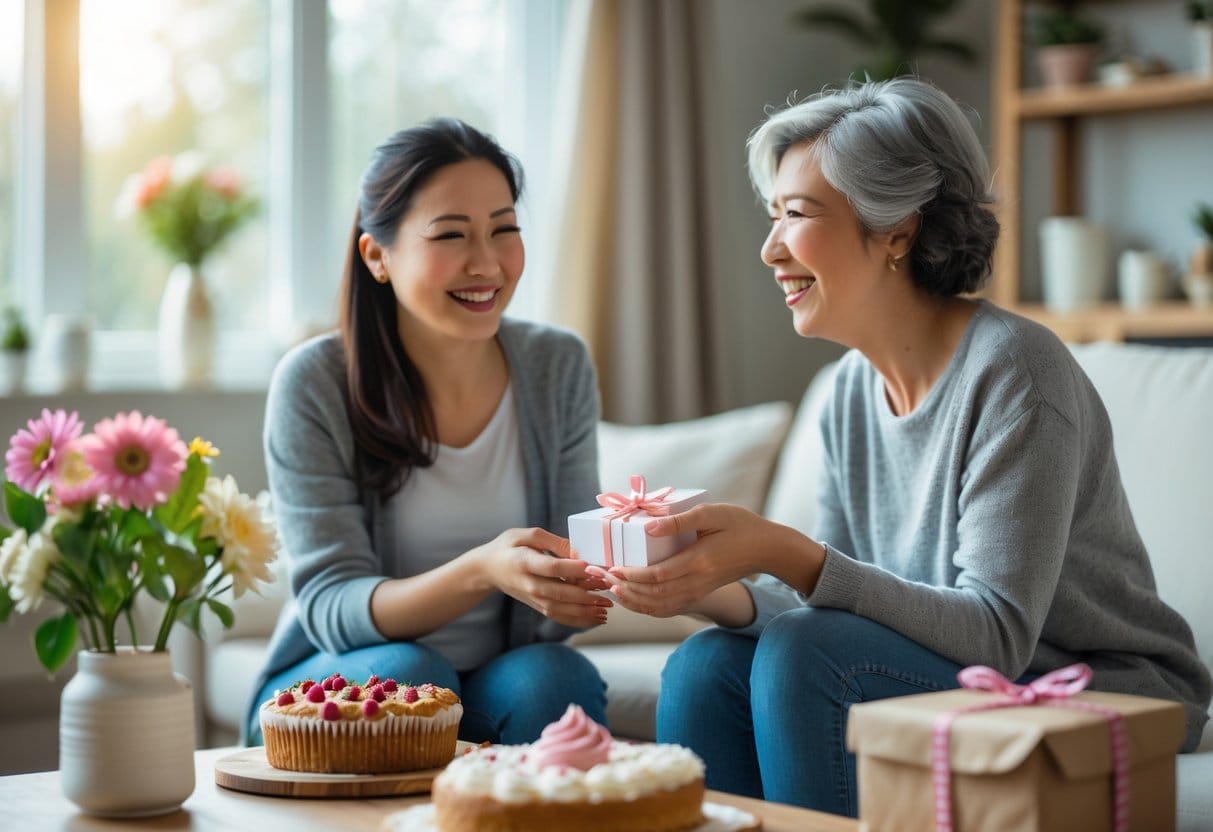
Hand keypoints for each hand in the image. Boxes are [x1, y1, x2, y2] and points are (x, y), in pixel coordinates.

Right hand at [475, 527, 612, 628]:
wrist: (488, 569)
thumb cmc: (509, 547)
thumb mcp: (527, 534)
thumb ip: (553, 541)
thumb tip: (577, 551)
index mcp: (524, 562)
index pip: (552, 568)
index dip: (573, 569)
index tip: (593, 567)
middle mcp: (529, 584)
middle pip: (560, 592)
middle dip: (586, 593)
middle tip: (608, 588)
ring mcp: (533, 598)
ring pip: (561, 610)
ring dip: (586, 611)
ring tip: (607, 608)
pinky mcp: (538, 606)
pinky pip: (559, 617)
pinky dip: (578, 620)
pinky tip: (596, 618)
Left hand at [589, 503, 774, 618]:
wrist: (767, 549)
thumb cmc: (740, 525)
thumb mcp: (712, 513)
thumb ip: (679, 520)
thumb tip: (648, 525)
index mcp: (698, 561)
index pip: (657, 576)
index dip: (630, 575)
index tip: (610, 568)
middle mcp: (697, 582)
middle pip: (654, 596)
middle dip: (625, 589)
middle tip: (602, 579)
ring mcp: (699, 591)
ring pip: (660, 607)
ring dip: (633, 601)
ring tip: (611, 590)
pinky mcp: (700, 594)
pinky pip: (670, 608)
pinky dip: (648, 607)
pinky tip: (633, 599)